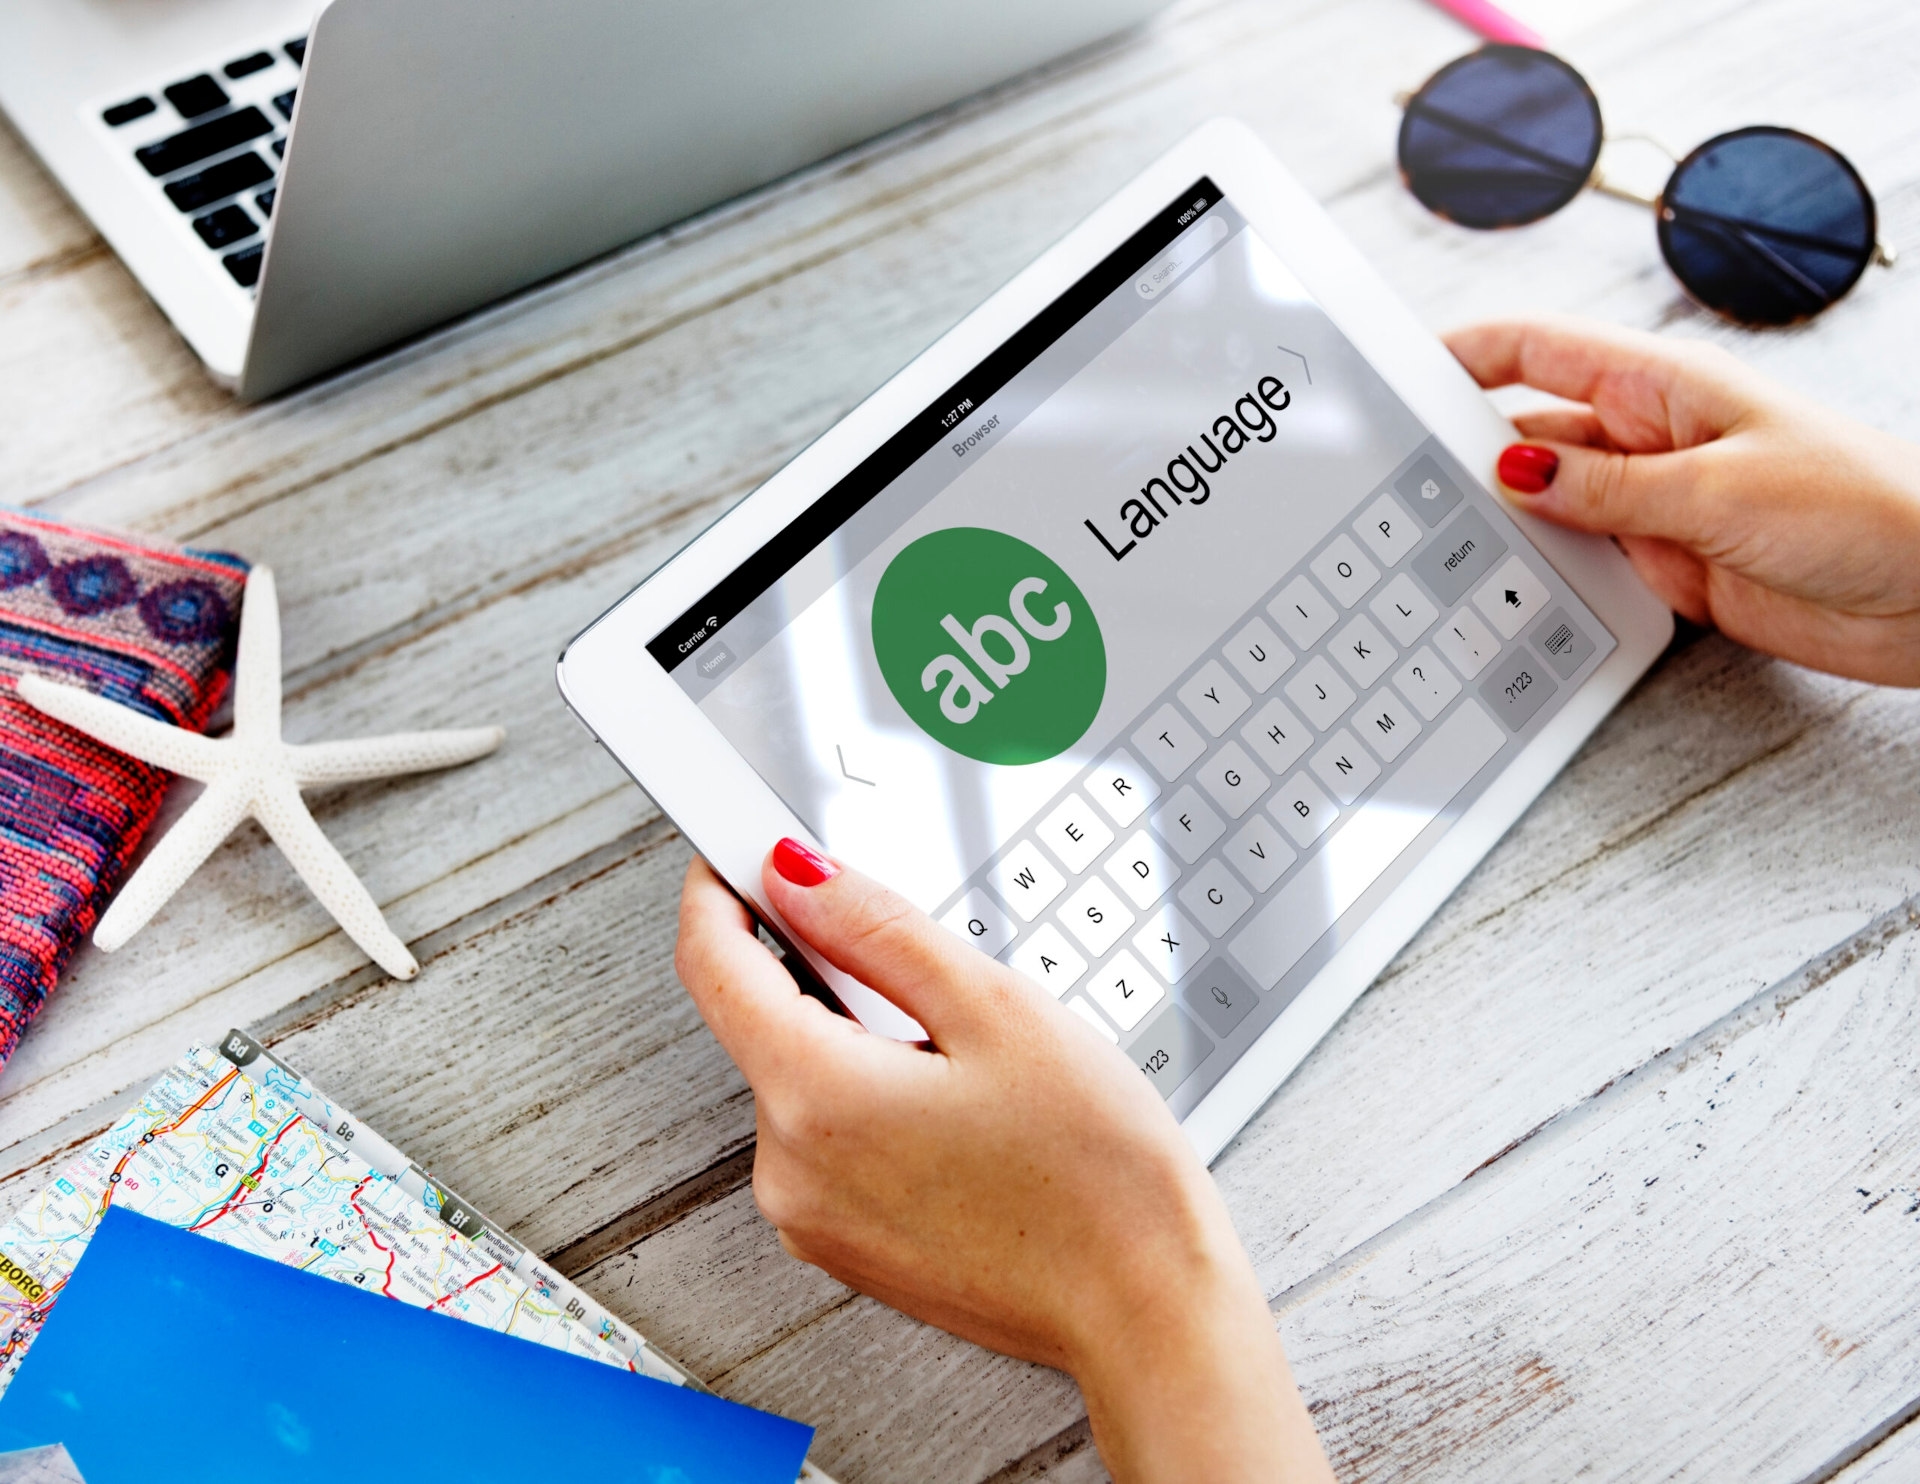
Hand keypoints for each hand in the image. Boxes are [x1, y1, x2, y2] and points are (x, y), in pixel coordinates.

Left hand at [675, 842, 1331, 1482]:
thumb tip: (797, 875)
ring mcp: (812, 1218)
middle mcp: (789, 1171)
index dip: (719, 889)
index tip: (741, 852)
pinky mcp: (845, 1246)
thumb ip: (877, 929)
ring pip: (799, 1080)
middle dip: (819, 969)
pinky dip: (868, 1100)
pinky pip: (826, 1141)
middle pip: (760, 1022)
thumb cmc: (1098, 1177)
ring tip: (967, 1054)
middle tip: (915, 955)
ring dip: (854, 1039)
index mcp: (815, 1098)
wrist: (1148, 1309)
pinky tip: (956, 1108)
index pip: (711, 964)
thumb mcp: (995, 1009)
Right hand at [1444, 315, 1919, 686]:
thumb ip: (1606, 488)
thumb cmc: (1864, 508)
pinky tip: (1511, 586)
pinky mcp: (1669, 565)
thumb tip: (1514, 472)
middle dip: (1469, 450)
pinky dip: (1546, 575)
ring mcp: (1655, 504)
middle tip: (1401, 480)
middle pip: (1531, 433)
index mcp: (1664, 386)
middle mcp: (1650, 440)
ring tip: (1444, 541)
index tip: (1400, 371)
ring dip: (1507, 523)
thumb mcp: (1716, 487)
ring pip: (1550, 506)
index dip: (1467, 353)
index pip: (1540, 350)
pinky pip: (1584, 564)